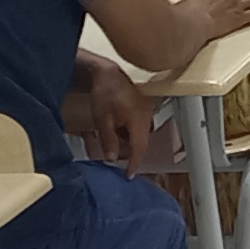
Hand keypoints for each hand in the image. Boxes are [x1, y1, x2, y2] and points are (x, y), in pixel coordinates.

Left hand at [71, 60, 157, 174]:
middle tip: (121, 166)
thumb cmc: (105, 93)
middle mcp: (146, 116)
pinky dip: (130, 134)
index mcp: (139, 120)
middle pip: (142, 143)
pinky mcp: (142, 107)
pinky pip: (139, 126)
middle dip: (132, 155)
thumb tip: (111, 159)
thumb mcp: (102, 120)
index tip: (129, 175)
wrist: (107, 73)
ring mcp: (146, 111)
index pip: (139, 149)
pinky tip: (118, 133)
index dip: (134, 164)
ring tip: (115, 148)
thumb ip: (109, 141)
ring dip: (130, 144)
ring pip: (140, 135)